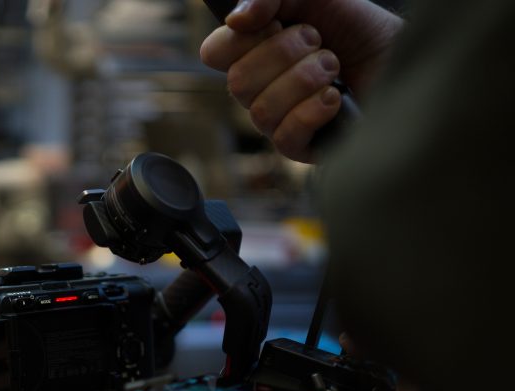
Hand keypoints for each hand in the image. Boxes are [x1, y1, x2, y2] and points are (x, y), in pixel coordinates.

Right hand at [200, 0, 402, 161]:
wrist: (400, 56)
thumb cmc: (358, 28)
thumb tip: (236, 19)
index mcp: (252, 53)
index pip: (214, 52)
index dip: (242, 38)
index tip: (279, 23)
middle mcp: (258, 89)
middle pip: (237, 82)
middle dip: (286, 54)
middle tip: (320, 43)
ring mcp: (277, 121)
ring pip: (262, 110)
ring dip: (307, 79)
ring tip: (334, 68)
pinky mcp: (299, 147)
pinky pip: (285, 136)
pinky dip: (313, 111)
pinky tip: (335, 98)